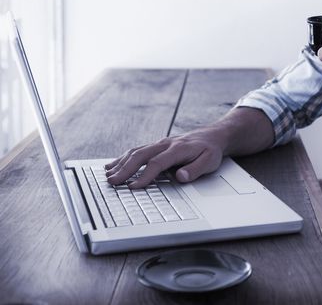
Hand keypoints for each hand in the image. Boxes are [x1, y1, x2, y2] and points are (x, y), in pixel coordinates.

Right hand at [104, 128, 224, 188]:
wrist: (212, 135)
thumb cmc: (210, 150)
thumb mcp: (209, 161)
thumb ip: (195, 169)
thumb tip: (180, 177)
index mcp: (178, 149)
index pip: (157, 163)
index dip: (145, 176)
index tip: (133, 187)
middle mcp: (165, 144)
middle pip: (141, 155)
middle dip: (125, 169)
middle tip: (112, 182)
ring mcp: (159, 144)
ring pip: (136, 151)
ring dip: (120, 163)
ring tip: (108, 176)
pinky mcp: (156, 146)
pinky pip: (137, 151)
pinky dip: (123, 158)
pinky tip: (112, 165)